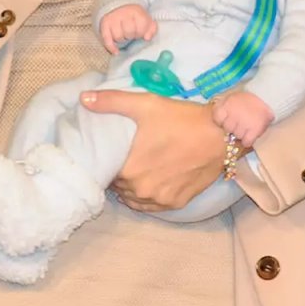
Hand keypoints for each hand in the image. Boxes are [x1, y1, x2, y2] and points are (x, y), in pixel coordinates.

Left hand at [79, 89, 222, 211]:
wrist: (221, 135)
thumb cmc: (181, 118)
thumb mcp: (146, 104)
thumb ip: (112, 102)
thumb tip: (83, 99)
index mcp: (128, 168)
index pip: (103, 172)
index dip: (105, 162)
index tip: (111, 152)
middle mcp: (140, 189)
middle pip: (118, 186)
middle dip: (119, 174)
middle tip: (127, 158)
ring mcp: (159, 199)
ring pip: (133, 198)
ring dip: (132, 187)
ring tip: (138, 169)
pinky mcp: (175, 203)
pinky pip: (151, 206)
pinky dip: (147, 196)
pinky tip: (151, 182)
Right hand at [100, 3, 155, 53]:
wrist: (120, 8)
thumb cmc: (136, 19)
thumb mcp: (147, 21)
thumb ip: (152, 30)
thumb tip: (147, 38)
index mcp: (136, 11)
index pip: (140, 27)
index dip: (141, 33)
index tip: (140, 32)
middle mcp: (123, 13)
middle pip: (129, 32)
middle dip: (131, 36)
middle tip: (131, 34)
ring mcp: (113, 18)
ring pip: (118, 37)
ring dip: (122, 39)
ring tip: (124, 35)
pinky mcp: (105, 24)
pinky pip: (106, 39)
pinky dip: (111, 47)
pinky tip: (116, 52)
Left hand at [212, 91, 273, 145]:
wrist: (266, 97)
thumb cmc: (246, 100)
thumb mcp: (231, 98)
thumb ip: (221, 107)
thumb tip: (216, 121)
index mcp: (227, 105)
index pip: (217, 119)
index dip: (222, 120)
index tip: (227, 119)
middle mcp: (234, 114)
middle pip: (228, 129)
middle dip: (232, 127)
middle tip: (239, 122)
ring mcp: (244, 123)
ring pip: (237, 136)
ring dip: (241, 133)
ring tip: (246, 126)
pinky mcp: (255, 130)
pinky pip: (246, 142)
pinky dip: (248, 140)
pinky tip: (250, 134)